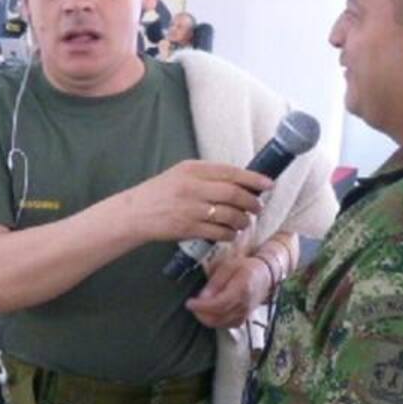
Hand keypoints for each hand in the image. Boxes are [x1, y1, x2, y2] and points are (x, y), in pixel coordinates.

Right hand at [127, 160, 270, 244]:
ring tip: (244, 222)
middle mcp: (193, 187)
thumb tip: (238, 181)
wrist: (134, 213)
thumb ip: (206, 175)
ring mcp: (190, 209)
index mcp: (192, 169)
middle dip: (252, 202)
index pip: (231, 172)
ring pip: (230, 215)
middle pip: (234, 194)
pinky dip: (230, 234)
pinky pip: (219, 232)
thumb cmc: (159, 193)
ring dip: (243, 220)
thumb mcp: (180, 174)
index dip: (254, 178)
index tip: (268, 184)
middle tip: (258, 207)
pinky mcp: (188, 228)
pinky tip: (231, 234)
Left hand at [186, 255, 271, 328]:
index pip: (218, 304)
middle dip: (201, 314)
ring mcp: (245, 313)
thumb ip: (214, 284)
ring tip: (199, 308)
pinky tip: (209, 313)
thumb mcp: (227, 268)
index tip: (189, 303)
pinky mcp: (244, 318)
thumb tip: (201, 298)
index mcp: (241, 289)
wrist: (264, 275)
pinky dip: (215, 322)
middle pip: (219, 317)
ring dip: (206, 319)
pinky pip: (227, 325)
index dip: (201, 306)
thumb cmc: (245, 268)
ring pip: (222, 324)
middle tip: (192, 305)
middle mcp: (245, 304)